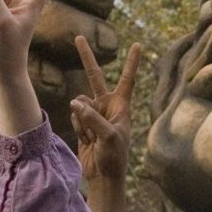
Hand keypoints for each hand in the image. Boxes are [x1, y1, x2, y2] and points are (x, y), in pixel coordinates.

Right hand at [71, 37, 140, 182]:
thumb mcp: (109, 137)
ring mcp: (94, 114)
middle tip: (78, 37)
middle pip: (95, 77)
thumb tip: (75, 102)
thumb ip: (92, 118)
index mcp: (121, 106)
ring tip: (92, 137)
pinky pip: (74, 116)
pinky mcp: (83, 123)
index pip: (127, 79)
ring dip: (82, 119)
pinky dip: (78, 127)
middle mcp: (108, 106)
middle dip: (86, 58)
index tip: (138, 44)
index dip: (132, 62)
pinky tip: (86, 140)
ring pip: (79, 103)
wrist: (103, 175)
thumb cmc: (114, 157)